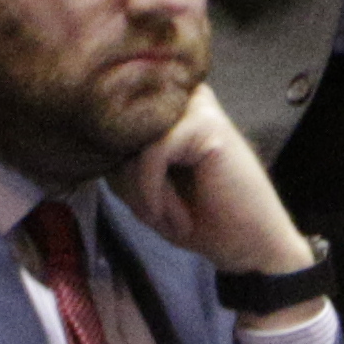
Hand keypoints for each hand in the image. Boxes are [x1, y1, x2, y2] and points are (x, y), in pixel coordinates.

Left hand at [117, 88, 318, 297]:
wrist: (250, 245)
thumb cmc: (199, 218)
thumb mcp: (143, 190)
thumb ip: (119, 161)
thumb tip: (93, 141)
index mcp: (171, 111)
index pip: (111, 130)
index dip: (115, 175)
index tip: (144, 209)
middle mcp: (183, 99)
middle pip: (118, 135)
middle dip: (126, 184)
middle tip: (156, 216)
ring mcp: (197, 107)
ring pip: (132, 143)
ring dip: (141, 191)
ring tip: (168, 216)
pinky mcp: (207, 123)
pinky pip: (151, 154)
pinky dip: (153, 192)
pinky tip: (176, 215)